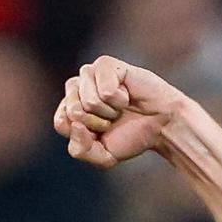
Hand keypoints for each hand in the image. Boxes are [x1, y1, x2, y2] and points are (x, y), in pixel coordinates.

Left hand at [53, 56, 185, 168]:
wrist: (160, 125)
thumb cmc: (130, 136)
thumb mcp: (102, 156)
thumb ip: (80, 150)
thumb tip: (75, 124)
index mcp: (69, 108)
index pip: (61, 121)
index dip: (83, 133)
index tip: (101, 132)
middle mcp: (77, 88)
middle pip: (71, 110)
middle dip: (95, 122)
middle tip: (112, 120)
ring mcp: (90, 74)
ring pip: (87, 100)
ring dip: (108, 111)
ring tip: (120, 107)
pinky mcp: (105, 64)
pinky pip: (104, 89)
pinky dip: (118, 99)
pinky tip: (127, 95)